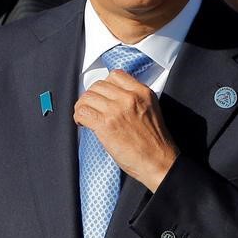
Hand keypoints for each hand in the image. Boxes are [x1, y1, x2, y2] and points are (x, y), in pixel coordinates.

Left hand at [74, 70, 178, 191]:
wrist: (158, 162)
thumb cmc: (155, 142)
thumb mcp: (150, 110)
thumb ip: (134, 99)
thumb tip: (111, 97)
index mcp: (142, 92)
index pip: (115, 75)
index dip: (105, 85)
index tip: (103, 95)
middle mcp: (129, 97)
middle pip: (98, 85)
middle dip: (92, 96)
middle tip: (92, 107)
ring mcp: (117, 110)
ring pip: (88, 97)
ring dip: (83, 106)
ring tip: (86, 115)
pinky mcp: (106, 124)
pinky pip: (83, 112)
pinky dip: (79, 117)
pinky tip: (83, 123)